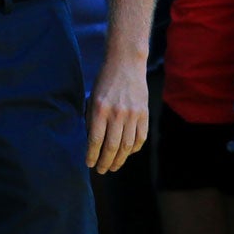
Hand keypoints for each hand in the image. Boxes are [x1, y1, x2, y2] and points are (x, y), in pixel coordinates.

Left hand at [85, 58, 149, 174]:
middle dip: (106, 161)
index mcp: (100, 109)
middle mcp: (117, 113)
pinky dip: (134, 149)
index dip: (92, 155)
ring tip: (113, 166)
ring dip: (120, 159)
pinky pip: (140, 137)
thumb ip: (92, 119)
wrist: (126, 63)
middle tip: (101, 170)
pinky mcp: (144, 113)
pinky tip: (127, 153)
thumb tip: (91, 142)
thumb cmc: (105, 80)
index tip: (89, 164)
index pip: (95, 140)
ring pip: (127, 145)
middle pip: (112, 146)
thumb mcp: (92, 97)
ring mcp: (133, 114)